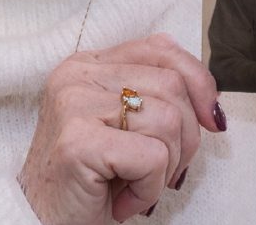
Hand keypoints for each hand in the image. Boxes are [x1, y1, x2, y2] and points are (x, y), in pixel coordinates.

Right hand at [19, 33, 224, 223]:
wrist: (44, 223)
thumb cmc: (90, 180)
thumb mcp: (124, 126)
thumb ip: (153, 96)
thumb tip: (210, 101)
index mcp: (87, 64)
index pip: (160, 47)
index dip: (198, 81)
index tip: (211, 119)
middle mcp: (76, 75)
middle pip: (172, 84)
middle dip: (186, 137)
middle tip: (159, 170)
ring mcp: (73, 105)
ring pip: (168, 120)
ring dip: (166, 168)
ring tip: (135, 185)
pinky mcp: (78, 141)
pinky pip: (153, 157)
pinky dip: (150, 188)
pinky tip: (124, 201)